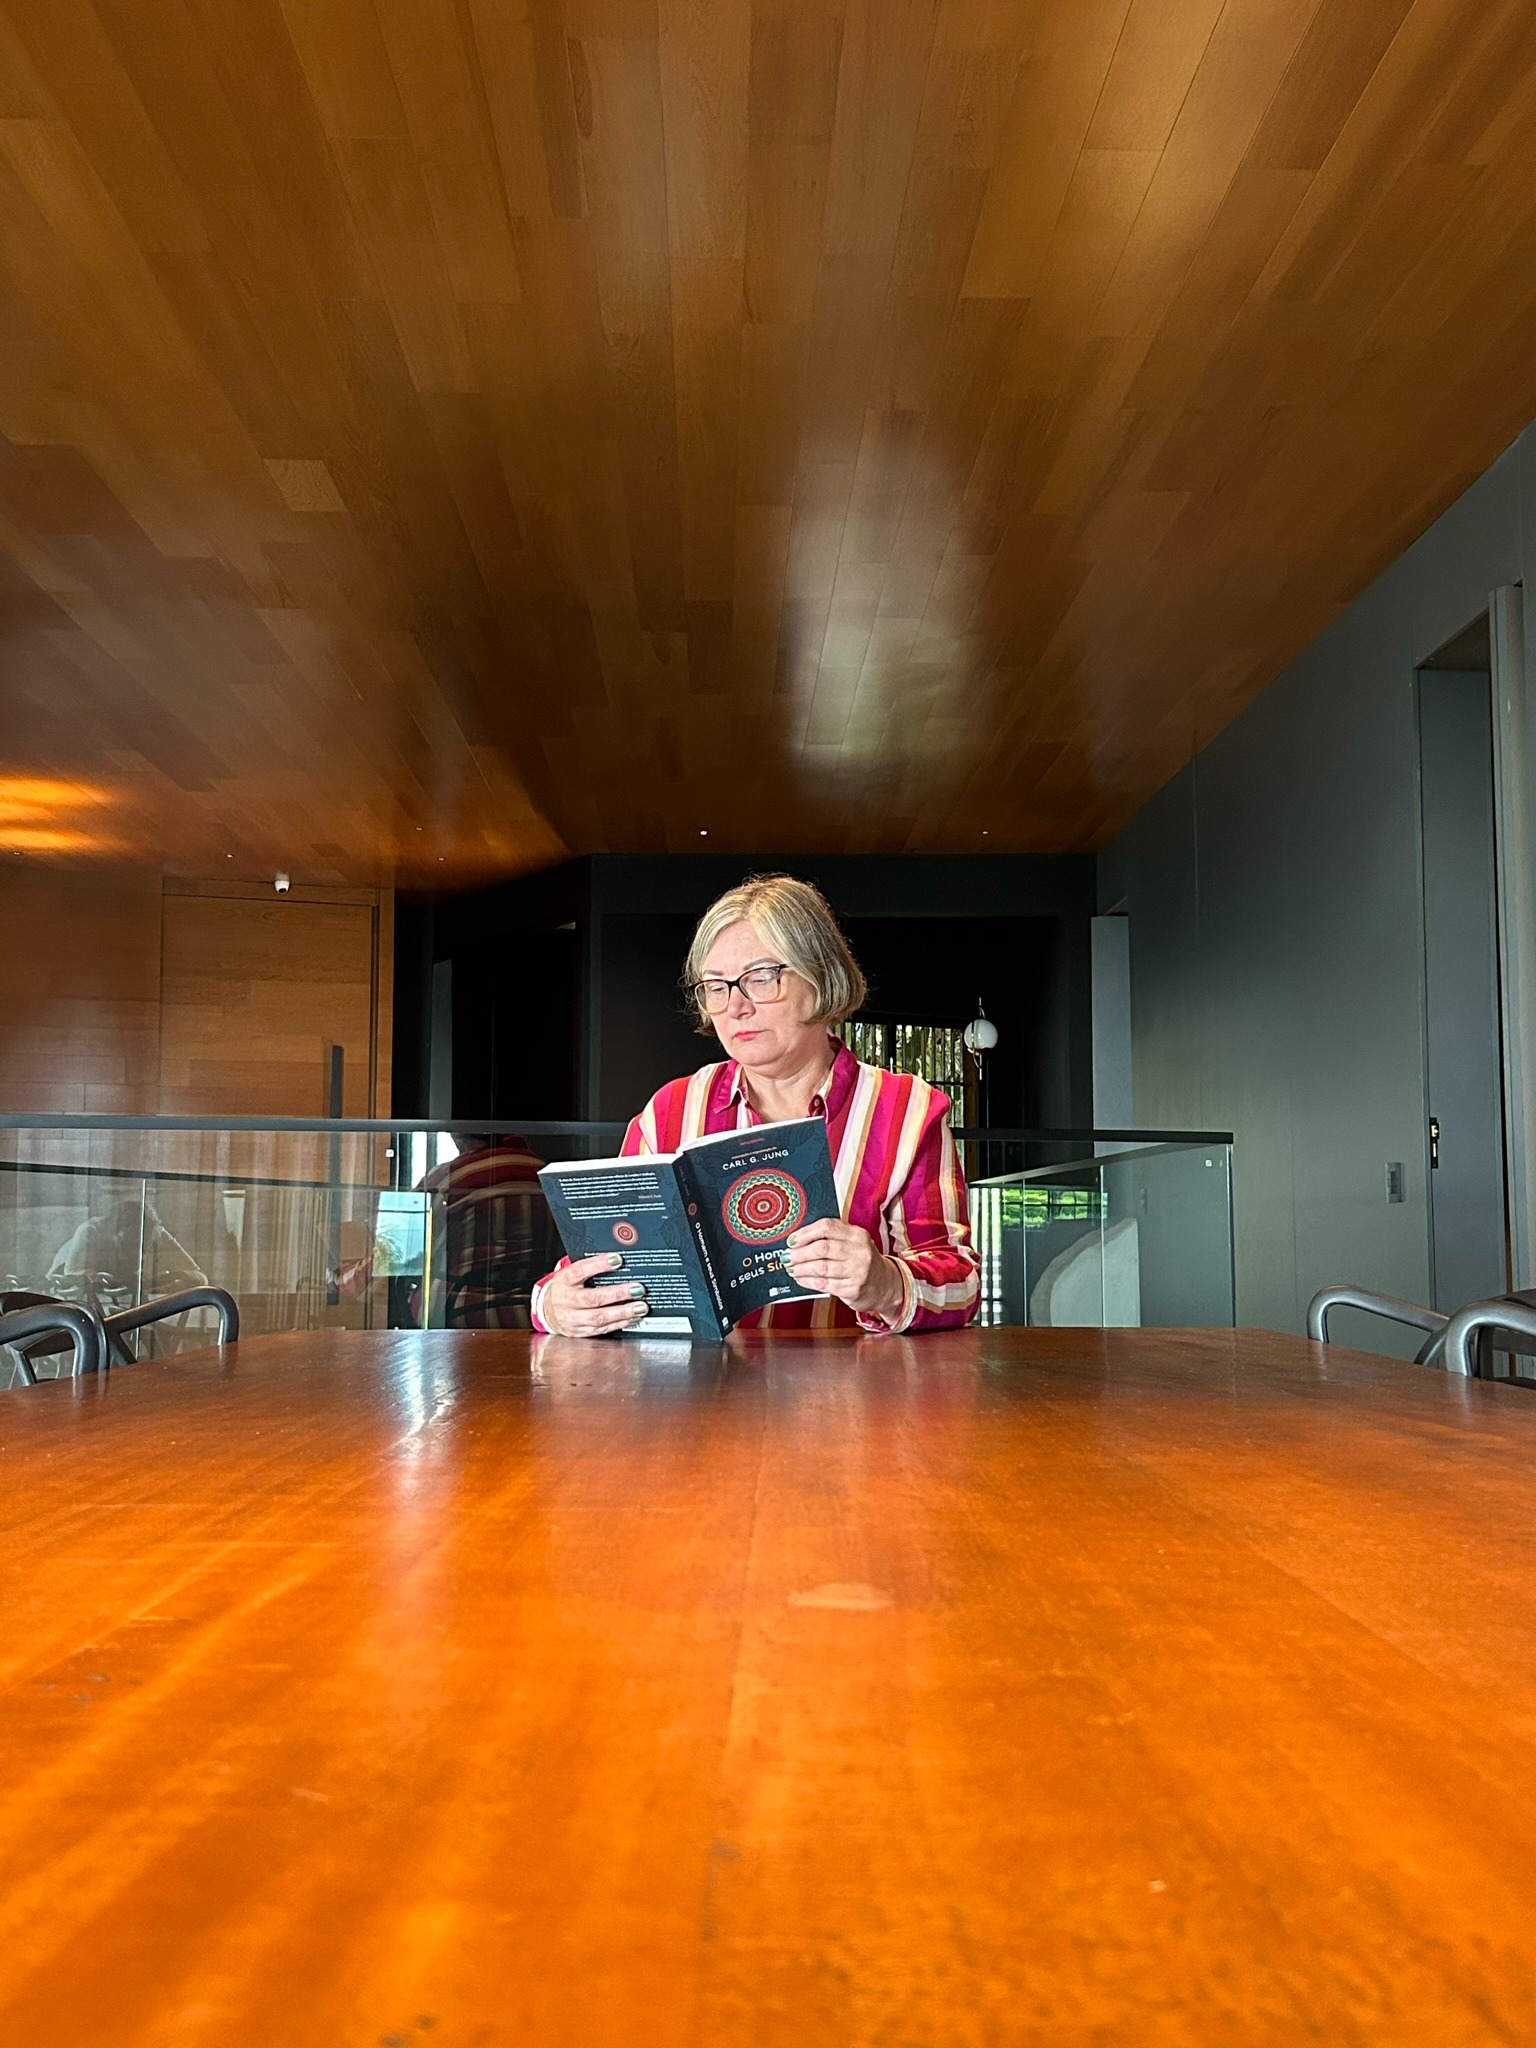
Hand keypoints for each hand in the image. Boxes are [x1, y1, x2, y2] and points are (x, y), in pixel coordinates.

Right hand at [540, 1252, 647, 1337]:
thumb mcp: (570, 1274)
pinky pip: (601, 1329)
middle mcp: (566, 1300)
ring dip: (622, 1312)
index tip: (618, 1259)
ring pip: (599, 1317)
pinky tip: (631, 1318)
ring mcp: (571, 1318)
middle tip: (637, 1289)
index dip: (599, 1265)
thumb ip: (589, 1268)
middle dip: (618, 1294)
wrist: (546, 1311)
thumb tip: (617, 1260)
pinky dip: (618, 1324)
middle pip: (592, 1298)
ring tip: (640, 1307)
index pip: (580, 1270)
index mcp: (564, 1281)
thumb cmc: (565, 1288)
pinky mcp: (579, 1332)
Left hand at [783, 1218, 904, 1320]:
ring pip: (820, 1267)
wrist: (885, 1285)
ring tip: (792, 1268)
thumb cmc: (862, 1261)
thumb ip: (832, 1238)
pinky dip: (808, 1281)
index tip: (792, 1240)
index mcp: (857, 1235)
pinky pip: (824, 1284)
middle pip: (822, 1248)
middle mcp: (859, 1251)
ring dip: (801, 1268)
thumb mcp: (854, 1243)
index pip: (827, 1227)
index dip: (805, 1233)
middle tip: (787, 1257)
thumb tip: (798, 1240)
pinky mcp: (853, 1289)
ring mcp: (857, 1271)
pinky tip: (801, 1279)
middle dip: (799, 1253)